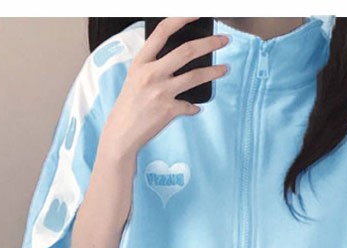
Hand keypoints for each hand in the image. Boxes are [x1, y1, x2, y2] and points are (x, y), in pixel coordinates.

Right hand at [101, 17, 229, 156]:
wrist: (121, 134)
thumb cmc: (128, 107)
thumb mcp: (135, 79)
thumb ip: (153, 67)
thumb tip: (177, 61)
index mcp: (141, 62)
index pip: (163, 31)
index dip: (182, 18)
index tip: (198, 13)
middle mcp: (151, 73)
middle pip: (186, 51)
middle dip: (209, 43)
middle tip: (223, 40)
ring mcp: (161, 92)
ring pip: (195, 76)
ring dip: (214, 71)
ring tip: (225, 69)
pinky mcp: (169, 110)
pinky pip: (190, 106)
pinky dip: (193, 107)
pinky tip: (195, 108)